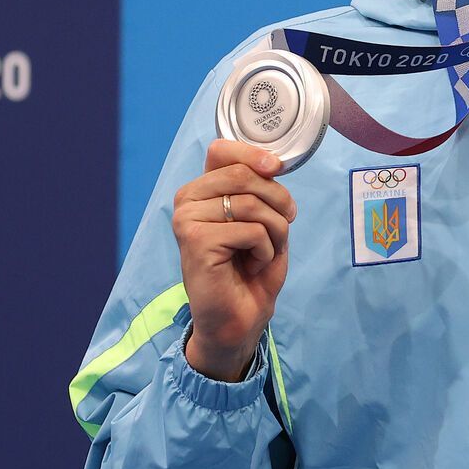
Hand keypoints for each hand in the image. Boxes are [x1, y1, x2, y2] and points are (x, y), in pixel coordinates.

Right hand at [172, 139, 296, 380]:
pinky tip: (251, 265)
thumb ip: (260, 188)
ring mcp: (187, 220)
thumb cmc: (251, 270)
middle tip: (281, 229)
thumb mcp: (263, 219)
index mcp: (201, 190)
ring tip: (262, 253)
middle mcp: (187, 200)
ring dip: (275, 232)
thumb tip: (271, 163)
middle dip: (277, 201)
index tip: (276, 169)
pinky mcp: (195, 241)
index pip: (221, 150)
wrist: (239, 319)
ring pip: (252, 204)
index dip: (253, 154)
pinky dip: (265, 250)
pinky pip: (251, 230)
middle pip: (243, 175)